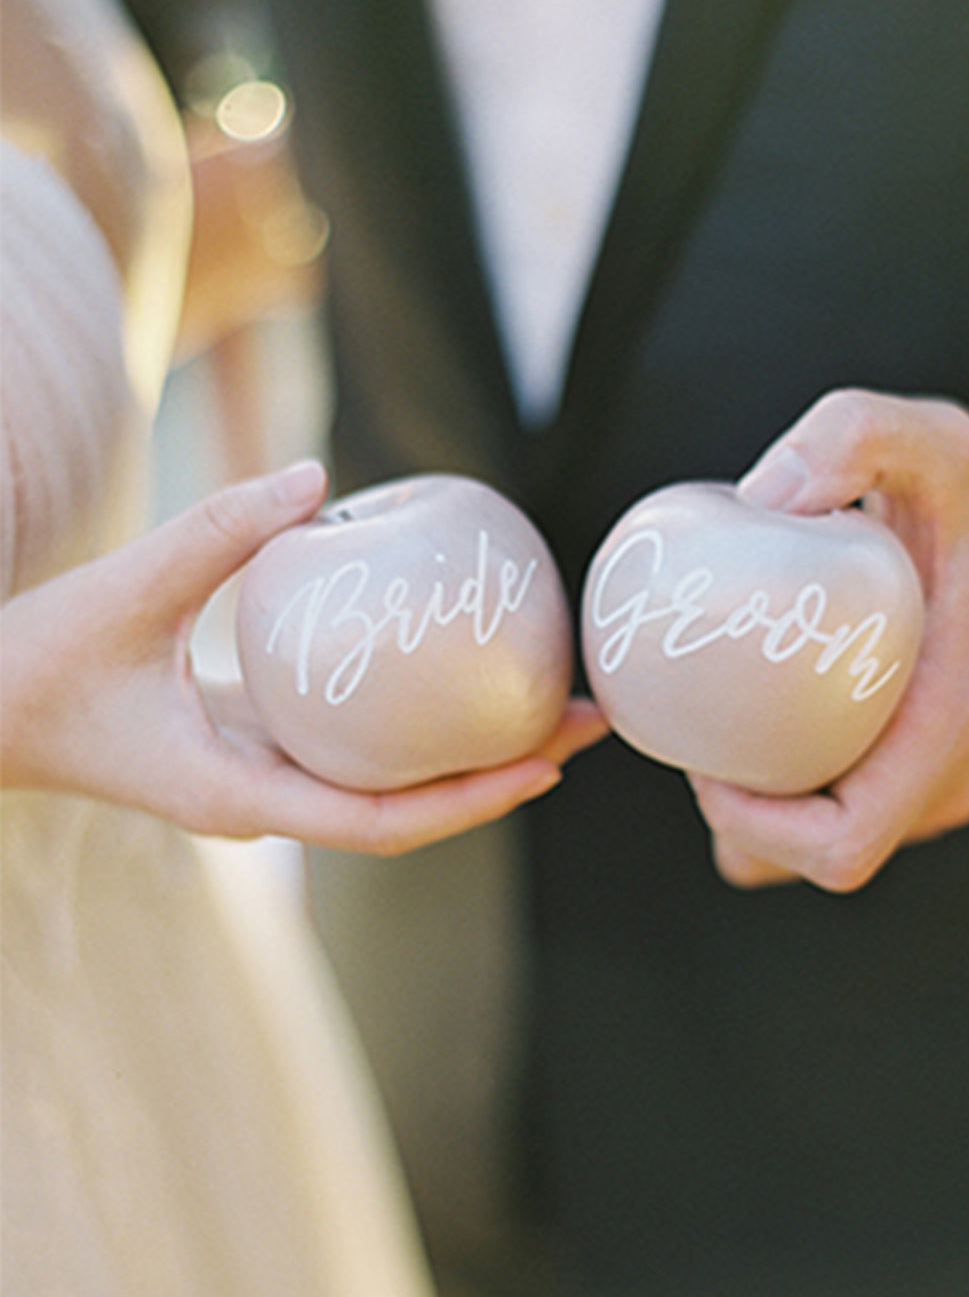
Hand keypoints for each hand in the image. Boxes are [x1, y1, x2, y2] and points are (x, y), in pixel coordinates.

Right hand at [0, 463, 607, 853]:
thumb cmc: (37, 665)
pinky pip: (353, 748)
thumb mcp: (125, 592)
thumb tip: (315, 474)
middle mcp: (264, 803)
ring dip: (467, 753)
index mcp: (241, 796)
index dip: (472, 799)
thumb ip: (216, 534)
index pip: (382, 822)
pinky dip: (411, 724)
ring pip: (386, 786)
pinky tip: (450, 674)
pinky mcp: (251, 748)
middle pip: (408, 810)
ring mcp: (261, 780)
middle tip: (586, 718)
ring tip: (547, 700)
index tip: (549, 763)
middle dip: (500, 774)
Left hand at [689, 389, 968, 891]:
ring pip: (820, 841)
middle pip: (813, 856)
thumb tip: (760, 494)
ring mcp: (933, 780)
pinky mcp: (919, 768)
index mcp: (942, 727)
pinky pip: (838, 809)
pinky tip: (753, 720)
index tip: (705, 762)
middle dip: (737, 817)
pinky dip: (785, 788)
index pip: (839, 843)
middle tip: (695, 733)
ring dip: (758, 810)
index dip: (754, 828)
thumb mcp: (935, 440)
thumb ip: (852, 437)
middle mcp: (942, 775)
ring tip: (718, 728)